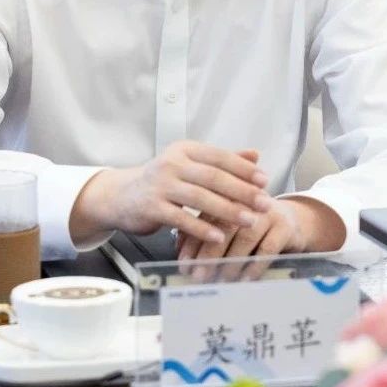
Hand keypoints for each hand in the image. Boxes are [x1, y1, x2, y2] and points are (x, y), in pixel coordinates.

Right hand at [69, 141, 271, 247]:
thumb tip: (255, 155)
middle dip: (242, 191)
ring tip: (249, 221)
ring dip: (227, 210)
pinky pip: (181, 219)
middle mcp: (172, 164)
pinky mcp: (152, 207)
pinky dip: (202, 228)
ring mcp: (160, 185)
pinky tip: (219, 237)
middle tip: (264, 203)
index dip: (243, 169)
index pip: (219, 156)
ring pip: (200, 197)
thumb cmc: (162, 181)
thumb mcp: (189, 165)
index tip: (265, 180)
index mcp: (185, 150)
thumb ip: (222, 160)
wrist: (121, 196)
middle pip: (213, 177)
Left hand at [176, 196, 346, 279]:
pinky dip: (255, 266)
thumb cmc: (252, 225)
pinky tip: (245, 280)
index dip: (193, 242)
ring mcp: (266, 213)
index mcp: (227, 197)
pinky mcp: (284, 227)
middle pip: (224, 226)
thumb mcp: (230, 225)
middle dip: (209, 253)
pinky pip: (268, 248)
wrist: (293, 219)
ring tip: (220, 279)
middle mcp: (246, 201)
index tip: (183, 264)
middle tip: (198, 274)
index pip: (205, 218)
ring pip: (245, 237)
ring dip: (231, 261)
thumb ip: (204, 231)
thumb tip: (179, 251)